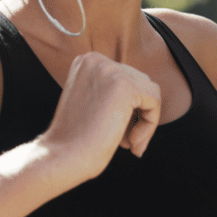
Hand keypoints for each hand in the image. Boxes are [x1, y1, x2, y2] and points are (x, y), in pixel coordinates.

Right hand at [39, 51, 161, 181]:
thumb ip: (111, 92)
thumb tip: (146, 97)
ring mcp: (111, 70)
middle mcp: (97, 60)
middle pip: (140, 83)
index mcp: (87, 62)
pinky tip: (131, 142)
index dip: (128, 109)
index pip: (126, 78)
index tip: (119, 134)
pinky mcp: (125, 86)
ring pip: (150, 93)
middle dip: (137, 115)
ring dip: (144, 122)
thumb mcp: (91, 104)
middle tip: (126, 143)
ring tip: (129, 144)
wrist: (62, 156)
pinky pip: (154, 103)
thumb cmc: (74, 140)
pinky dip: (149, 126)